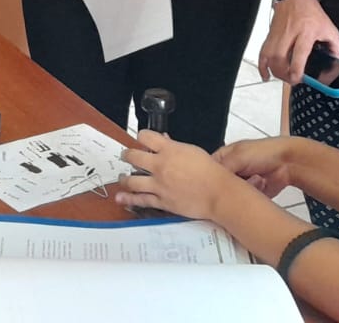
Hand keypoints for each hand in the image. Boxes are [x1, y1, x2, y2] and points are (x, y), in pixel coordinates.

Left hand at [116, 130, 242, 219]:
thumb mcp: (192, 151)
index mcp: (169, 150)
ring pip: (132, 180)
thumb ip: (175, 146)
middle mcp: (161, 166)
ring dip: (124, 178)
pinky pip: (141, 199)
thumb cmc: (210, 172)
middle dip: (127, 155)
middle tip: (126, 156)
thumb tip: (165, 141)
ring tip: (122, 178)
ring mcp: (159, 184)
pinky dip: (129, 199)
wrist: (217, 193)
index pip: (145, 137)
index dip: (141, 137)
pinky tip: (121, 198)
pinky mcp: (162, 201)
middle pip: (133, 157)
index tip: (140, 139)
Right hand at [214, 136, 300, 199]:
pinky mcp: (249, 196)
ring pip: (231, 197)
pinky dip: (250, 199)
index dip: (208, 181)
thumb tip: (205, 181)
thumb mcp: (238, 156)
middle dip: (227, 189)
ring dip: (242, 193)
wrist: (288, 163)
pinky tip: (259, 187)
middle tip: (236, 186)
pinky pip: (243, 203)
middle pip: (219, 187)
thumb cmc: (263, 152)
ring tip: (255, 180)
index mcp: (222, 158)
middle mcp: (229, 172)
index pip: (207, 172)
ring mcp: (240, 185)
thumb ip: (221, 168)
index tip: (211, 187)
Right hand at [258, 0, 338, 84]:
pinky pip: (262, 53)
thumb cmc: (310, 11)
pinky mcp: (270, 36)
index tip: (297, 78)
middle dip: (284, 74)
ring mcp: (277, 35)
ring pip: (269, 57)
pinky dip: (262, 66)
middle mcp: (289, 33)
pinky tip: (267, 75)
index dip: (296, 68)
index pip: (299, 52)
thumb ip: (336, 44)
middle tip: (292, 80)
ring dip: (275, 71)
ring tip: (284, 77)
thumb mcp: (329, 26)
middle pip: (280, 57)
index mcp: (306, 31)